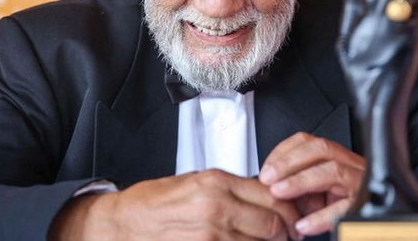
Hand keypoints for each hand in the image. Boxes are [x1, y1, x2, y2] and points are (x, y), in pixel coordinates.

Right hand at [49, 169, 301, 240]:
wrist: (124, 223)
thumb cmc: (155, 202)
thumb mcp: (196, 181)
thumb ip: (230, 188)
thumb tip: (262, 195)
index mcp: (216, 182)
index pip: (271, 194)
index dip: (289, 209)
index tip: (293, 216)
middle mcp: (217, 206)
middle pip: (273, 222)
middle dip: (287, 231)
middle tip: (290, 235)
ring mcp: (211, 234)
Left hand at [259, 132, 364, 235]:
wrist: (378, 228)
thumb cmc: (343, 210)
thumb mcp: (317, 195)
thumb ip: (298, 187)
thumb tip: (269, 186)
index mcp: (338, 159)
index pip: (309, 141)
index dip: (284, 151)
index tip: (266, 168)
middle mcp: (352, 166)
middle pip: (322, 149)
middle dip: (289, 161)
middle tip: (268, 178)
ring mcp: (362, 183)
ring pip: (334, 170)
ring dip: (301, 180)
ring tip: (279, 193)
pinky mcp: (367, 205)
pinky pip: (344, 208)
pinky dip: (321, 217)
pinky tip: (304, 225)